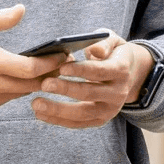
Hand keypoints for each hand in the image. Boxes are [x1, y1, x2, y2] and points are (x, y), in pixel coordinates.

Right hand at [0, 6, 63, 112]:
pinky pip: (6, 99)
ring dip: (34, 83)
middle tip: (65, 64)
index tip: (64, 55)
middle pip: (29, 85)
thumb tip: (22, 10)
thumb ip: (0, 19)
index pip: (29, 69)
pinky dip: (16, 89)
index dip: (51, 64)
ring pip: (20, 94)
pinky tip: (23, 78)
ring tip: (49, 69)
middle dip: (49, 75)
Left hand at [34, 37, 151, 129]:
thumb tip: (95, 50)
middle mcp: (119, 93)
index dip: (81, 70)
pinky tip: (39, 114)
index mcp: (121, 70)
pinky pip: (77, 123)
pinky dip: (58, 120)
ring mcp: (110, 109)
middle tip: (44, 84)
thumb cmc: (112, 53)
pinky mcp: (100, 120)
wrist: (128, 74)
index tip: (61, 68)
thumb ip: (103, 42)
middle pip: (89, 93)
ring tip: (36, 103)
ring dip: (57, 110)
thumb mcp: (113, 40)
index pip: (100, 71)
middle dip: (66, 89)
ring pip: (82, 113)